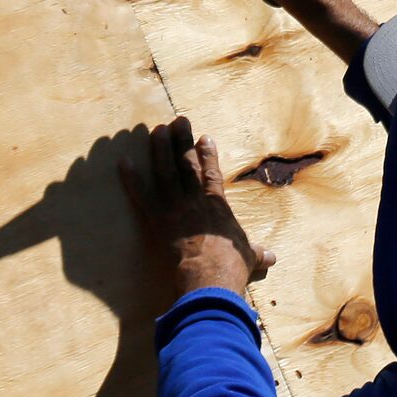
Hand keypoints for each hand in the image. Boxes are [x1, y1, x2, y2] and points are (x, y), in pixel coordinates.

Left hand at [121, 116, 276, 301]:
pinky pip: (142, 196)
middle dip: (183, 141)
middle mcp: (195, 200)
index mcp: (217, 205)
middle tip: (178, 121)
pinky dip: (131, 179)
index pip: (212, 174)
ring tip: (156, 130)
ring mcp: (175, 208)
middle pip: (187, 164)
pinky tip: (124, 162)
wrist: (210, 276)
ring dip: (160, 149)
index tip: (204, 137)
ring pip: (166, 172)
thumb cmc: (231, 266)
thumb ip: (257, 253)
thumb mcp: (249, 257)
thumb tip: (272, 258)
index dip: (208, 155)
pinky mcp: (158, 220)